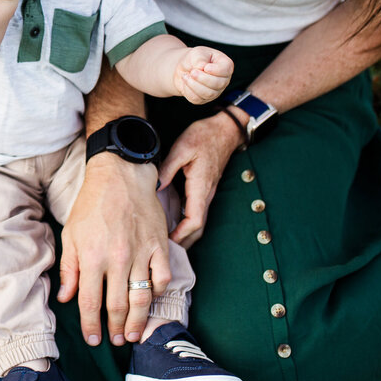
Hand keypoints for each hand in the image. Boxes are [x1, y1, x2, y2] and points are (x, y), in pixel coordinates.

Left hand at [57, 152, 171, 345]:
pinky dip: (158, 293)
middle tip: (117, 341)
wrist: (120, 176)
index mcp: (92, 257)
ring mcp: (141, 253)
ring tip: (135, 334)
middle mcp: (117, 259)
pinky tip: (151, 301)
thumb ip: (69, 268)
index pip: (90, 302)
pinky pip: (162, 278)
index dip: (91, 325)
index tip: (93, 339)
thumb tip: (66, 297)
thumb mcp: (71, 234)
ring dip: (138, 321)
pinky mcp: (159, 246)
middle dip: (116, 328)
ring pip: (142, 297)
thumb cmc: (91, 204)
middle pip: (118, 305)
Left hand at [157, 112, 241, 247]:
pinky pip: (197, 212)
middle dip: (183, 242)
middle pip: (198, 228)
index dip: (182, 235)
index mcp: (200, 187)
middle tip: (164, 251)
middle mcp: (206, 194)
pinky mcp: (205, 189)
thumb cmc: (204, 136)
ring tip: (167, 243)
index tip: (167, 242)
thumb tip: (156, 187)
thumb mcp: (182, 148)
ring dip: (186, 235)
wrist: (224, 130)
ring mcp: (207, 192)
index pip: (194, 220)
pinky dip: (187, 224)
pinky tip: (173, 225)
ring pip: (198, 222)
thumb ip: (168, 169)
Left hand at [173, 46, 233, 103]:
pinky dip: (188, 90)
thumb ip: (200, 59)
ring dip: (194, 85)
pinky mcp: (204, 99)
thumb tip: (202, 68)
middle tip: (192, 71)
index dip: (216, 70)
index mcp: (225, 65)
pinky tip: (186, 82)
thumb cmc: (194, 59)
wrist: (184, 68)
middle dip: (202, 78)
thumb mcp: (197, 53)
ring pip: (208, 94)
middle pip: (218, 84)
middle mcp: (223, 80)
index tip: (205, 67)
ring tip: (186, 76)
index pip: (226, 70)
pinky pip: (197, 99)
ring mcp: (215, 92)